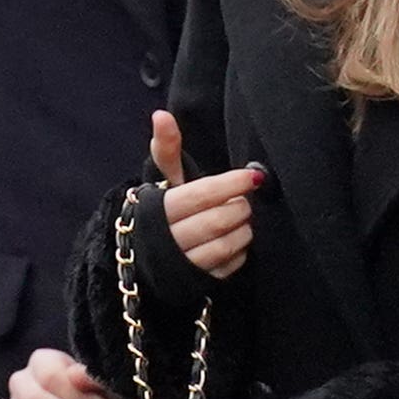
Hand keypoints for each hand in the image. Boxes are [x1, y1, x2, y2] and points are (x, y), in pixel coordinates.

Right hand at [152, 111, 260, 278]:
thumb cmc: (162, 210)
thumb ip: (167, 148)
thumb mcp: (163, 180)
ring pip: (224, 246)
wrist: (146, 256)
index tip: (252, 177)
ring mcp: (183, 265)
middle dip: (237, 208)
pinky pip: (227, 268)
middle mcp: (168, 240)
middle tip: (243, 201)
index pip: (200, 194)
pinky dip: (239, 253)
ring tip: (243, 220)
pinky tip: (237, 241)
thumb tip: (161, 114)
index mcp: (158, 209)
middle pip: (215, 220)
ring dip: (242, 231)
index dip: (229, 185)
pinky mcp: (197, 283)